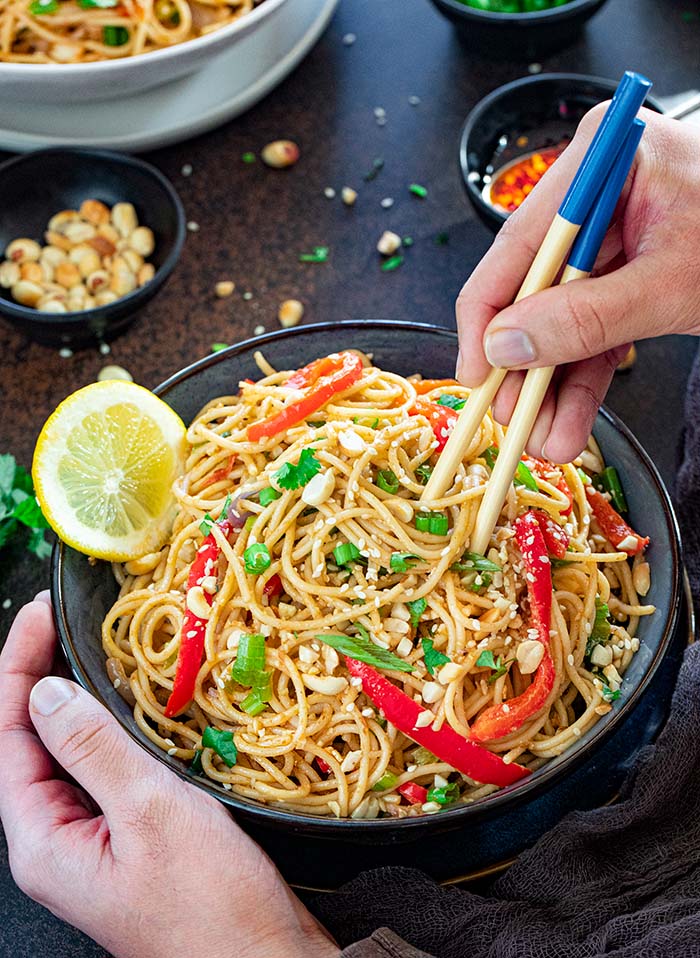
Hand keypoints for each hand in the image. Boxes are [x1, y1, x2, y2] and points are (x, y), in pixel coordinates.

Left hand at [0, 594, 338, 957]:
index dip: (16, 667)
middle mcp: (57, 841)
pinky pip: (105, 770)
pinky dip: (111, 728)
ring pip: (69, 754)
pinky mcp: (130, 837)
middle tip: (63, 619)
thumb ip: (93, 748)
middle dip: (40, 676)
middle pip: (29, 742)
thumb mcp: (150, 812)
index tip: (39, 614)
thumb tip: (44, 692)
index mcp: (42, 842)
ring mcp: (94, 840)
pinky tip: (131, 703)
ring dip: (77, 698)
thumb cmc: (211, 904)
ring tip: (92, 646)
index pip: (7, 736)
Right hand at [456, 107, 699, 461]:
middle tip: (513, 416)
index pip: (516, 244)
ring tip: (545, 438)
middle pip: (534, 289)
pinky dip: (582, 380)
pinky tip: (568, 421)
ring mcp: (614, 237)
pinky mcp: (630, 275)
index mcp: (602, 162)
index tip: (477, 372)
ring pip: (562, 320)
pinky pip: (594, 331)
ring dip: (553, 386)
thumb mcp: (671, 284)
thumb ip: (585, 318)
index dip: (487, 315)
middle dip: (527, 365)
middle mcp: (598, 195)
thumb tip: (507, 347)